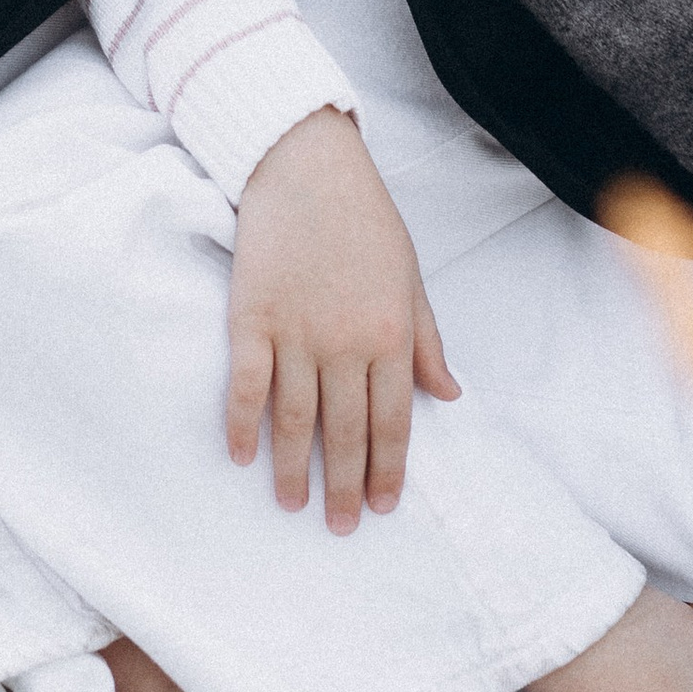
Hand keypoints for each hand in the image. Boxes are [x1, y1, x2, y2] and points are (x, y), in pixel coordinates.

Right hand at [227, 107, 459, 529]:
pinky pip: (245, 385)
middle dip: (345, 487)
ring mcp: (295, 331)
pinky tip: (243, 456)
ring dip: (294, 470)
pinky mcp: (250, 317)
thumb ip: (427, 340)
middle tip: (342, 527)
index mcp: (391, 333)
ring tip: (293, 506)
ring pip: (295, 420)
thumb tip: (449, 396)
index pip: (393, 421)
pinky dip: (243, 424)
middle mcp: (345, 341)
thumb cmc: (365, 219)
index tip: (384, 506)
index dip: (389, 469)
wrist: (305, 164)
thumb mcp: (411, 276)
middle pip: (345, 431)